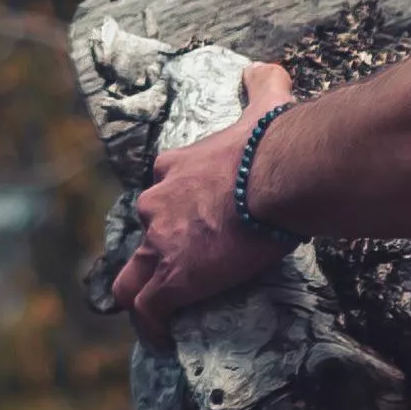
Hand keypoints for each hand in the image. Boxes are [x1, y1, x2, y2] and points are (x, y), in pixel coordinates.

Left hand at [102, 57, 298, 334]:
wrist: (279, 176)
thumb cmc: (273, 144)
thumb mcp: (266, 103)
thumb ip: (263, 83)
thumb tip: (266, 69)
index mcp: (176, 166)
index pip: (162, 184)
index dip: (174, 206)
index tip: (191, 224)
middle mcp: (158, 202)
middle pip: (143, 232)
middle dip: (155, 252)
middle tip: (180, 273)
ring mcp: (161, 242)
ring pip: (131, 278)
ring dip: (140, 296)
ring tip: (158, 318)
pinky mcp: (172, 277)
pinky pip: (148, 310)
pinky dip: (152, 328)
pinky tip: (164, 340)